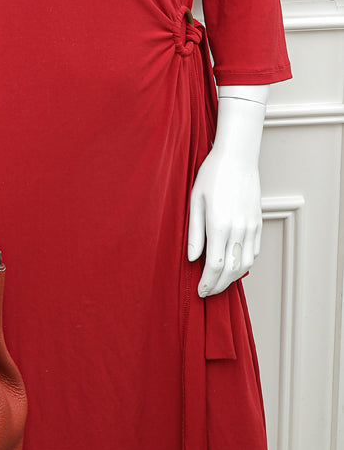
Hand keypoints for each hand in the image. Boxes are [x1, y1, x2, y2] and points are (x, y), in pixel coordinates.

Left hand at [187, 147, 261, 296]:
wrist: (237, 157)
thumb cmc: (211, 175)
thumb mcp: (195, 201)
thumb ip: (194, 232)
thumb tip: (192, 259)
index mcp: (219, 224)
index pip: (215, 265)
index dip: (207, 282)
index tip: (200, 291)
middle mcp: (238, 229)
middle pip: (231, 270)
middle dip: (219, 286)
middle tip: (207, 293)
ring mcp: (251, 226)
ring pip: (245, 264)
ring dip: (232, 278)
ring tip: (219, 283)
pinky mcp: (258, 222)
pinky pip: (254, 252)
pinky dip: (244, 264)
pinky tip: (233, 265)